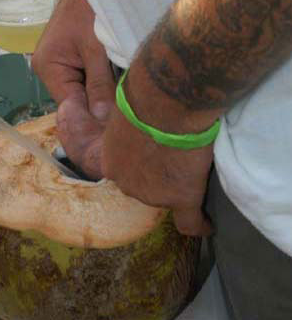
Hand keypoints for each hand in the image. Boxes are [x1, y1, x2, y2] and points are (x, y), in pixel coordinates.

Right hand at [33, 0, 114, 177]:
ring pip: (84, 90)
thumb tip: (103, 122)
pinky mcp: (73, 55)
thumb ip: (100, 87)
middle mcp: (49, 68)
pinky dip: (103, 80)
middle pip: (77, 100)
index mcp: (48, 67)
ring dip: (104, 93)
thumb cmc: (91, 7)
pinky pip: (87, 77)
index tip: (118, 130)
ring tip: (128, 100)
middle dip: (100, 106)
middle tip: (129, 117)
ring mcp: (60, 62)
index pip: (70, 106)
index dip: (93, 119)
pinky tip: (120, 82)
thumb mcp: (98, 50)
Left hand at [101, 60, 216, 235]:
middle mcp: (127, 183)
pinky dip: (200, 224)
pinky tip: (209, 225)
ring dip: (179, 185)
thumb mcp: (125, 108)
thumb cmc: (145, 94)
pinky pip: (190, 221)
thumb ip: (129, 124)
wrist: (167, 100)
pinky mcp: (181, 197)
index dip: (141, 163)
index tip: (151, 160)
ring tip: (195, 165)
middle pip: (145, 186)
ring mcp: (153, 194)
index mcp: (110, 159)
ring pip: (168, 197)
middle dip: (157, 174)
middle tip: (176, 155)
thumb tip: (139, 117)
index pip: (125, 171)